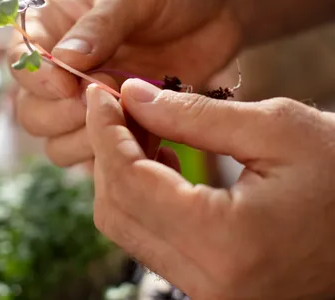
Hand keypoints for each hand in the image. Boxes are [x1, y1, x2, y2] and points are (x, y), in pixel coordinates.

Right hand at [9, 0, 242, 168]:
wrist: (222, 3)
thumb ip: (99, 24)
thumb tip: (63, 61)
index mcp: (52, 23)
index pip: (20, 60)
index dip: (36, 78)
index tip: (68, 84)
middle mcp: (61, 65)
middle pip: (30, 110)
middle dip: (61, 113)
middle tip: (105, 97)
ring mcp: (87, 97)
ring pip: (55, 140)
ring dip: (85, 138)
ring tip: (129, 114)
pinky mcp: (116, 120)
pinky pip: (94, 153)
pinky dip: (113, 151)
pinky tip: (146, 132)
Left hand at [87, 79, 334, 299]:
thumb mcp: (276, 129)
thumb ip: (193, 113)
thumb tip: (132, 94)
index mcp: (226, 241)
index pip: (128, 181)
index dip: (104, 131)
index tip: (97, 93)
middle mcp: (210, 282)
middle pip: (116, 208)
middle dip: (107, 149)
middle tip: (120, 105)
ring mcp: (209, 293)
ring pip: (126, 227)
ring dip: (121, 171)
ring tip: (143, 125)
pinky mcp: (210, 288)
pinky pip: (150, 239)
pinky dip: (141, 195)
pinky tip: (162, 159)